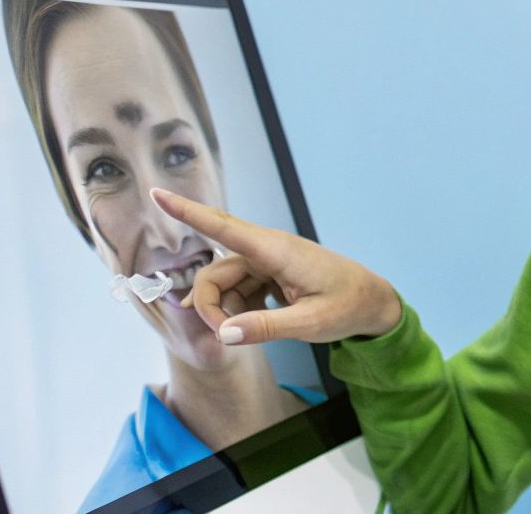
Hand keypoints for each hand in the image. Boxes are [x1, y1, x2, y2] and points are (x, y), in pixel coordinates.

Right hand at [150, 188, 401, 345]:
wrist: (372, 301)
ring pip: (224, 284)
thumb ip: (267, 328)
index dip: (188, 212)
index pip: (224, 227)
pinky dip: (236, 309)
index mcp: (277, 250)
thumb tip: (223, 334)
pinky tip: (249, 324)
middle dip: (208, 304)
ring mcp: (267, 260)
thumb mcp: (311, 325)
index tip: (157, 194)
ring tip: (248, 333)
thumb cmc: (347, 306)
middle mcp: (267, 249)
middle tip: (225, 336)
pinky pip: (237, 289)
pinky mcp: (269, 272)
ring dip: (225, 311)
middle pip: (214, 272)